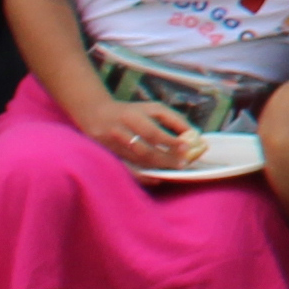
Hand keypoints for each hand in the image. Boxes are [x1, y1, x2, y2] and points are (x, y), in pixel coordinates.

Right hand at [72, 81, 201, 170]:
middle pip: (145, 150)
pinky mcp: (109, 156)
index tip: (187, 148)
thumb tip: (193, 134)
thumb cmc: (132, 111)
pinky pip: (128, 169)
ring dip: (158, 167)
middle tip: (183, 164)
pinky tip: (155, 179)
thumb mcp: (153, 108)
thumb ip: (173, 119)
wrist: (95, 114)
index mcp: (132, 117)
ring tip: (175, 169)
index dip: (170, 142)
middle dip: (166, 159)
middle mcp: (120, 132)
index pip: (153, 132)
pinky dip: (142, 176)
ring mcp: (112, 146)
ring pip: (137, 161)